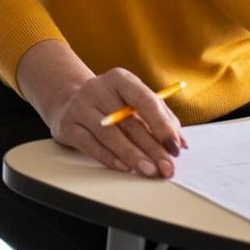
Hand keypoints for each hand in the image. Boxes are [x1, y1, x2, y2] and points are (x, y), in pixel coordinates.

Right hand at [19, 42, 186, 177]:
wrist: (67, 101)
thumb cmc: (109, 104)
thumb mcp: (132, 102)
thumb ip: (160, 118)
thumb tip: (181, 143)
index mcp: (120, 79)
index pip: (145, 100)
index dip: (162, 125)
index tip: (175, 146)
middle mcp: (98, 89)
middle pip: (129, 122)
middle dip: (152, 148)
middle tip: (166, 166)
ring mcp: (80, 107)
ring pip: (109, 134)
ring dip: (132, 156)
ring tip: (149, 170)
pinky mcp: (68, 126)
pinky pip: (90, 145)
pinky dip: (109, 158)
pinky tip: (124, 167)